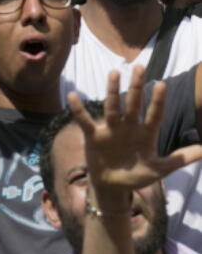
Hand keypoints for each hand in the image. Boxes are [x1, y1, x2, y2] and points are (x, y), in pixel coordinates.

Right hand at [67, 67, 201, 190]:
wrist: (113, 186)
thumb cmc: (137, 176)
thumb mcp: (159, 169)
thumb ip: (180, 158)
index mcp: (146, 134)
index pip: (154, 114)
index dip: (157, 101)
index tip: (161, 84)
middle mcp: (129, 127)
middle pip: (133, 103)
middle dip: (136, 86)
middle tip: (139, 67)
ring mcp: (111, 129)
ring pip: (112, 106)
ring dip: (112, 90)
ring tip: (114, 73)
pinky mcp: (94, 135)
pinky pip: (85, 120)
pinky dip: (78, 109)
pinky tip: (73, 96)